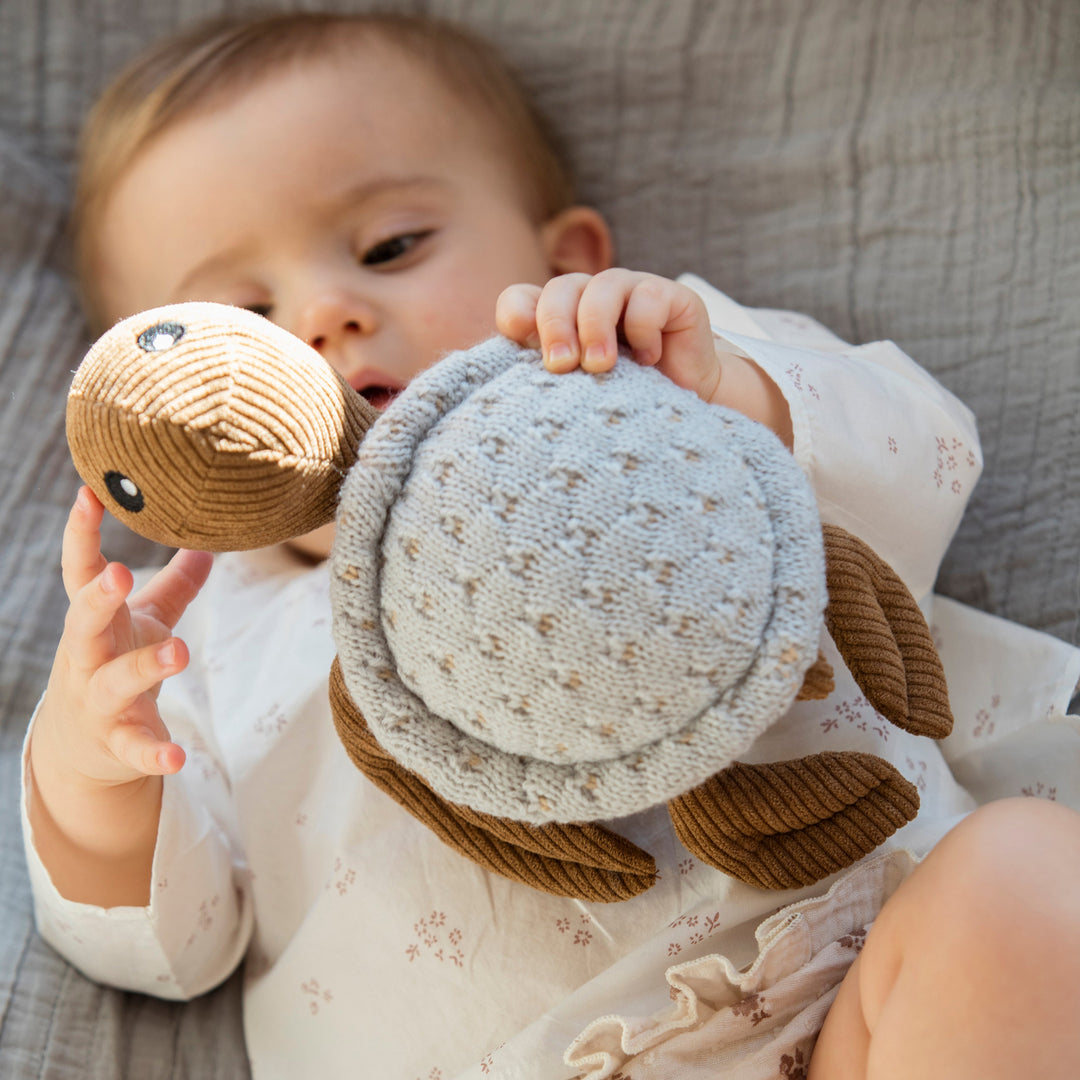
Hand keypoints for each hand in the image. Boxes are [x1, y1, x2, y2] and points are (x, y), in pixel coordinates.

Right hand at [34, 486, 212, 790]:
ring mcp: (98, 703)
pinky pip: (135, 749)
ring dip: (143, 667)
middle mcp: (87, 660)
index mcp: (95, 623)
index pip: (79, 573)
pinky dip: (155, 753)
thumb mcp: (143, 623)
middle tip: (119, 574)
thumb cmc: (114, 665)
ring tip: (179, 650)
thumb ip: (174, 585)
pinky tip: (178, 758)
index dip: (80, 534)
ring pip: (113, 683)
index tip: (88, 494)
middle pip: (82, 626)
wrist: (81, 748)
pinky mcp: (117, 744)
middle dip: (98, 601)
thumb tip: (206, 543)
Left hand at [498, 269, 793, 447]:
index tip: (518, 339)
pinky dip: (644, 327)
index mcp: (560, 318)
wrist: (686, 415)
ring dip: (596, 326)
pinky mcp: (673, 297)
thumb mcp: (574, 397)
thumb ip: (543, 383)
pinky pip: (649, 297)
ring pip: (603, 286)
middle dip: (555, 325)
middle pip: (560, 289)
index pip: (522, 299)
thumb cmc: (623, 406)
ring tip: (600, 367)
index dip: (516, 313)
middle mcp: (591, 299)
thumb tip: (503, 385)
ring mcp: (633, 292)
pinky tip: (649, 359)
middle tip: (561, 366)